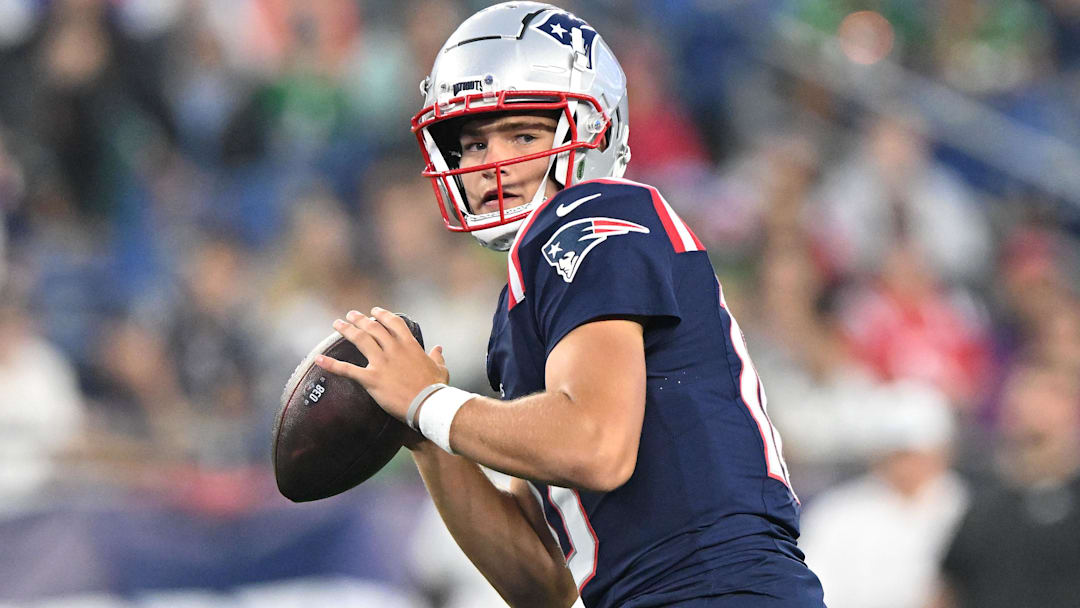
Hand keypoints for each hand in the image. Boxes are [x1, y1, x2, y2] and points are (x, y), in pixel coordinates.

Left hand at [316, 307, 449, 424]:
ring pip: (360, 340)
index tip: (374, 311)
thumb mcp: (441, 369)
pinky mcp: (371, 379)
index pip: (394, 323)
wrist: (429, 404)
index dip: (382, 315)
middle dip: (360, 319)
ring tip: (337, 324)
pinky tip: (318, 359)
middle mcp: (394, 349)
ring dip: (347, 330)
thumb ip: (437, 357)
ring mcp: (381, 363)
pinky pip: (348, 370)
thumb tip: (438, 348)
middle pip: (373, 328)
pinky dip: (331, 365)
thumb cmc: (436, 388)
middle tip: (351, 315)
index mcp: (410, 345)